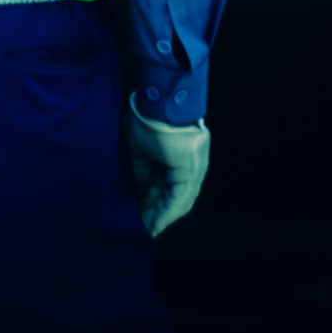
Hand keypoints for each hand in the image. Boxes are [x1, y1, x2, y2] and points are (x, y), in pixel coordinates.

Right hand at [123, 91, 210, 236]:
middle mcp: (190, 166)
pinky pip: (176, 199)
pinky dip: (164, 214)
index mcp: (178, 158)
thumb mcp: (140, 150)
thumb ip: (142, 172)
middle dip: (155, 215)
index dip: (152, 204)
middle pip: (172, 198)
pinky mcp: (190, 171)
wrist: (157, 100)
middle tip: (141, 231)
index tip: (139, 218)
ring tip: (145, 232)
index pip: (166, 187)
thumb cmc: (146, 117)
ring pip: (176, 203)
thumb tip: (138, 195)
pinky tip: (152, 226)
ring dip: (159, 219)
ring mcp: (193, 169)